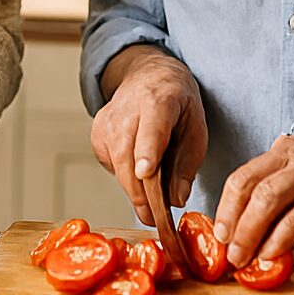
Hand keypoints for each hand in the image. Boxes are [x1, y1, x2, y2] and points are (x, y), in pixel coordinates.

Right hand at [89, 48, 206, 225]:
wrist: (148, 75)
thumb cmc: (177, 102)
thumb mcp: (196, 126)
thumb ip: (188, 163)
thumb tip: (177, 199)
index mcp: (159, 99)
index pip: (151, 126)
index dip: (147, 150)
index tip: (145, 173)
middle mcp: (128, 107)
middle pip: (128, 153)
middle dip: (140, 190)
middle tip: (153, 219)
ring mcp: (107, 119)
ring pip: (117, 163)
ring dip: (133, 189)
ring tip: (150, 207)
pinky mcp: (97, 132)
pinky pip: (110, 165)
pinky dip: (125, 176)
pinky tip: (138, 170)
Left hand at [213, 134, 293, 265]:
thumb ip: (279, 195)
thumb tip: (242, 231)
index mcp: (287, 150)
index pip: (243, 176)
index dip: (225, 207)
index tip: (219, 234)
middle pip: (249, 186)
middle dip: (232, 222)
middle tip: (227, 250)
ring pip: (268, 200)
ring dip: (249, 234)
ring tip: (244, 259)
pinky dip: (277, 242)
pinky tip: (271, 256)